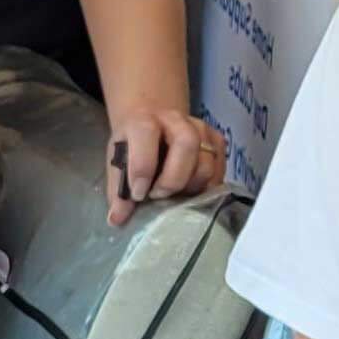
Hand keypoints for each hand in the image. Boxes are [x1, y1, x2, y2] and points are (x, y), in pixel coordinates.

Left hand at [105, 107, 227, 224]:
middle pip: (187, 144)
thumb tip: (118, 219)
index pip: (146, 137)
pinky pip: (220, 169)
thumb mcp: (117, 161)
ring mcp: (201, 129)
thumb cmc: (133, 145)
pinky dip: (208, 186)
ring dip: (192, 185)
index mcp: (143, 121)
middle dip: (174, 178)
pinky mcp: (217, 140)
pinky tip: (192, 192)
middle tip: (159, 195)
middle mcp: (175, 120)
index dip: (142, 168)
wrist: (153, 119)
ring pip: (207, 161)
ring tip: (176, 195)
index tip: (138, 194)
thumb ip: (118, 190)